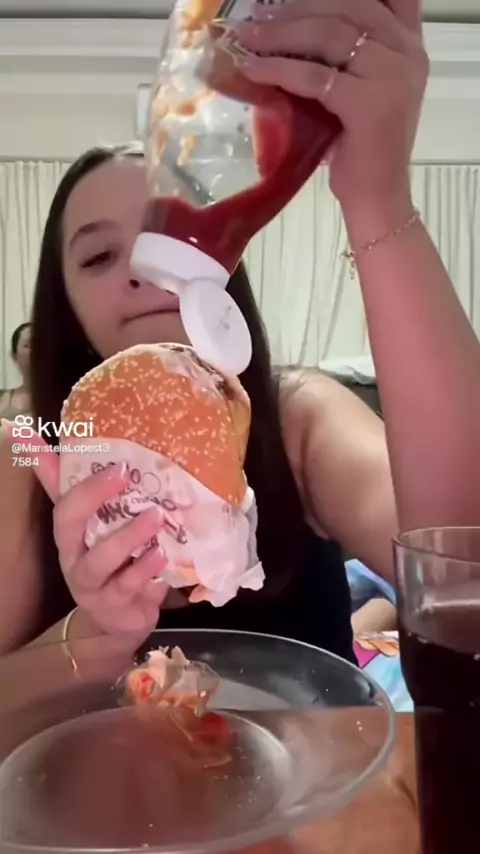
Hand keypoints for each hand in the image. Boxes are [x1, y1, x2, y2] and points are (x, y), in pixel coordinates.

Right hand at [31, 435, 168, 636]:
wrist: (125, 618)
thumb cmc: (115, 561)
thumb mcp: (104, 524)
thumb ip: (84, 486)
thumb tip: (39, 435)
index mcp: (71, 532)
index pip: (61, 499)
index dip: (65, 473)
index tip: (103, 455)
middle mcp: (74, 556)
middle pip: (69, 524)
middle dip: (92, 496)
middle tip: (123, 472)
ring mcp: (92, 584)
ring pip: (100, 559)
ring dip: (127, 536)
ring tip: (156, 516)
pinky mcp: (115, 607)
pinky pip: (127, 586)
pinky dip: (145, 570)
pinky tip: (162, 554)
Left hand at [234, 0, 427, 205]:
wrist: (378, 197)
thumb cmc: (362, 150)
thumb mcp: (360, 88)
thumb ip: (346, 54)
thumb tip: (291, 26)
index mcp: (408, 44)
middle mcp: (406, 52)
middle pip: (347, 6)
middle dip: (296, 7)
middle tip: (256, 16)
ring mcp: (391, 75)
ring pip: (328, 34)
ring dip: (281, 33)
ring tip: (247, 38)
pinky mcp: (369, 103)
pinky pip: (315, 75)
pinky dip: (278, 69)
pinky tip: (253, 69)